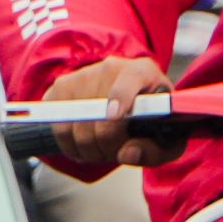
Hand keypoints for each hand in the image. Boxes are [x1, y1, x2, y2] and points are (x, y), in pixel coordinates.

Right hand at [41, 55, 178, 171]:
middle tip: (113, 153)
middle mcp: (112, 68)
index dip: (121, 97)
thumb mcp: (166, 142)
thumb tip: (127, 153)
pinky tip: (83, 144)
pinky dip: (68, 143)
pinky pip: (56, 124)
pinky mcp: (61, 86)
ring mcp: (83, 74)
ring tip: (100, 149)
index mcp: (144, 73)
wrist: (130, 102)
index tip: (114, 115)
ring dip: (86, 148)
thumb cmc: (152, 122)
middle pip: (99, 113)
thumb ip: (154, 151)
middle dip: (105, 145)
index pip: (131, 79)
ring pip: (75, 123)